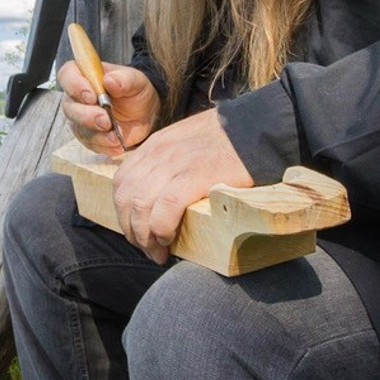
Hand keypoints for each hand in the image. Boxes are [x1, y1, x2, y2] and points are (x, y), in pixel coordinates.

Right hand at [56, 59, 159, 155]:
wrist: (144, 113)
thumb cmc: (135, 91)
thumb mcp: (136, 81)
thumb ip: (124, 79)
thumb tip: (110, 80)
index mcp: (85, 75)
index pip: (67, 75)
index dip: (75, 85)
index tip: (92, 96)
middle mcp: (77, 97)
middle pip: (70, 107)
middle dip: (87, 116)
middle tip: (105, 120)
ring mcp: (80, 118)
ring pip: (78, 128)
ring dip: (97, 134)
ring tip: (116, 136)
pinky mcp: (87, 136)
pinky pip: (90, 143)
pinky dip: (104, 145)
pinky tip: (117, 143)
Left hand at [111, 107, 253, 264]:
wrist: (257, 127)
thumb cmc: (227, 140)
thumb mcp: (186, 141)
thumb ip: (168, 161)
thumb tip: (159, 195)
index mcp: (155, 146)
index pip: (121, 182)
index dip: (123, 213)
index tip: (137, 232)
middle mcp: (159, 153)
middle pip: (126, 198)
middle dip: (131, 231)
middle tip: (148, 250)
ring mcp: (175, 164)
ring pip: (140, 206)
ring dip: (145, 236)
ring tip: (159, 252)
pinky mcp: (196, 175)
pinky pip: (166, 208)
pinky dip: (162, 228)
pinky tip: (170, 238)